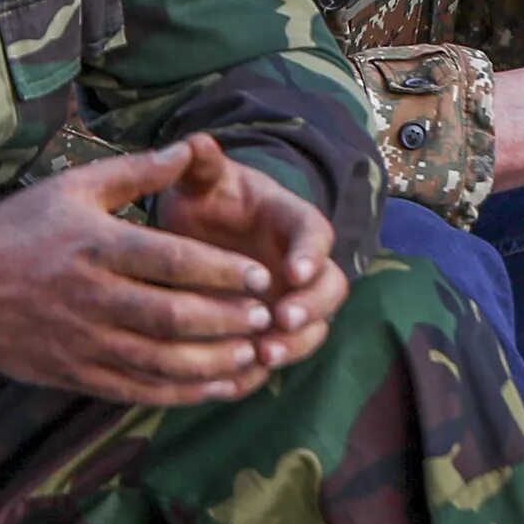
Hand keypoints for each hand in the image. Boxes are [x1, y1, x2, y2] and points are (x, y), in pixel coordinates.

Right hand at [0, 137, 282, 403]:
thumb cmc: (20, 229)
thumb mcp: (75, 187)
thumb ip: (137, 171)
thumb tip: (191, 148)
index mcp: (98, 246)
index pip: (171, 262)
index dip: (221, 271)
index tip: (260, 275)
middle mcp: (94, 298)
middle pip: (172, 316)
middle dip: (227, 320)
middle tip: (268, 316)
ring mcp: (85, 342)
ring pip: (160, 361)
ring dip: (214, 363)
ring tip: (255, 354)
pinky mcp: (78, 375)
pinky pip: (139, 390)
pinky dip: (183, 393)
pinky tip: (219, 387)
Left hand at [155, 134, 349, 374]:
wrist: (202, 232)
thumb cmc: (209, 201)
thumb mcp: (204, 181)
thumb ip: (202, 166)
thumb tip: (194, 143)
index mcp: (291, 221)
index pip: (316, 234)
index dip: (311, 253)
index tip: (294, 270)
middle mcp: (301, 266)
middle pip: (330, 289)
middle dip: (312, 307)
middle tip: (282, 319)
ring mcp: (291, 302)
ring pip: (313, 329)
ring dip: (294, 344)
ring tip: (264, 355)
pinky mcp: (271, 333)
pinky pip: (278, 358)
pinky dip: (260, 374)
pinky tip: (235, 381)